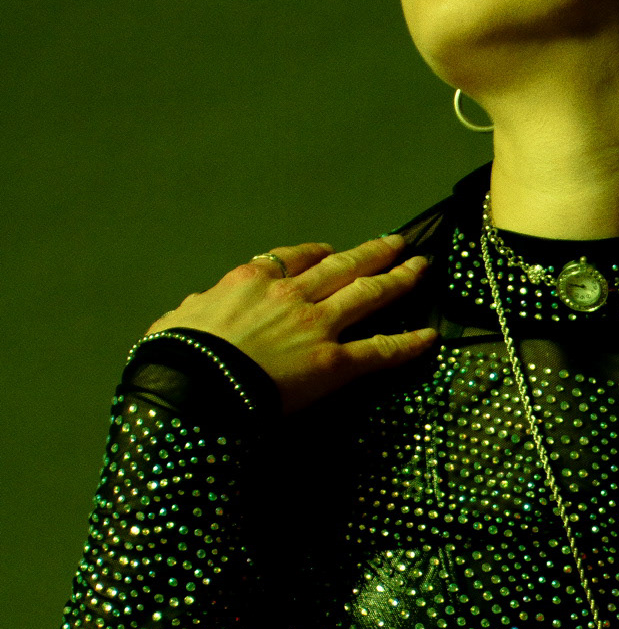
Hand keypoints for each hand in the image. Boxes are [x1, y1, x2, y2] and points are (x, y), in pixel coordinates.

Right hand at [147, 234, 435, 412]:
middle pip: (343, 266)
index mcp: (253, 280)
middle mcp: (292, 295)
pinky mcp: (334, 362)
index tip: (333, 251)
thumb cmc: (177, 355)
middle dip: (373, 252)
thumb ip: (196, 308)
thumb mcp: (179, 319)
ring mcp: (317, 326)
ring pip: (368, 294)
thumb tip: (194, 307)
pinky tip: (429, 338)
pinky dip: (407, 344)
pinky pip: (379, 350)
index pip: (295, 258)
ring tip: (421, 268)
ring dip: (399, 279)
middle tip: (398, 242)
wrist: (194, 385)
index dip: (319, 253)